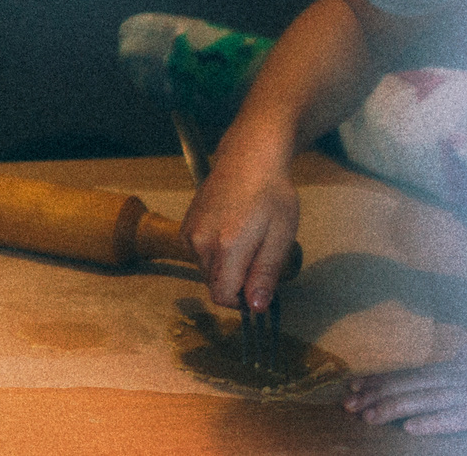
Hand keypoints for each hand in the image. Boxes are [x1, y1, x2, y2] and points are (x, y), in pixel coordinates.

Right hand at [181, 129, 301, 315]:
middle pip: (215, 286)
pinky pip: (198, 256)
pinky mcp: (185, 227)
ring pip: (206, 272)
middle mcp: (201, 243)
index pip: (223, 297)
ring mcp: (189, 233)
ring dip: (226, 270)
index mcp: (227, 248)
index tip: (259, 292)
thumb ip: (265, 274)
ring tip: (247, 242)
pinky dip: (214, 255)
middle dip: (236, 284)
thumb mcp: (281, 236)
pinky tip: (231, 234)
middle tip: (259, 260)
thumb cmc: (271, 194)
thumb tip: (255, 307)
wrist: (248, 158)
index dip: (242, 302)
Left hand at [345, 339, 466, 434]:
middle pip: (411, 386)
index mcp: (461, 369)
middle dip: (376, 396)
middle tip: (346, 405)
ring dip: (395, 409)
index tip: (353, 389)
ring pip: (427, 401)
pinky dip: (435, 422)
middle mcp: (462, 378)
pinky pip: (460, 418)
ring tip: (368, 417)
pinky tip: (413, 428)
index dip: (381, 381)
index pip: (412, 374)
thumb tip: (464, 353)